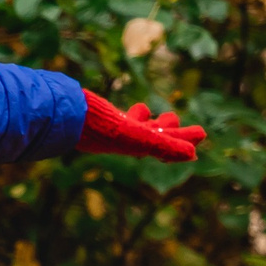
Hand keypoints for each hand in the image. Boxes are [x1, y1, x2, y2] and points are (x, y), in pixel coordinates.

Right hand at [77, 91, 205, 161]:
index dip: (184, 140)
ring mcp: (113, 128)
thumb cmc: (99, 128)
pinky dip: (132, 116)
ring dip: (152, 123)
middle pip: (155, 136)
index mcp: (136, 146)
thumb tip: (193, 155)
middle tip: (186, 124)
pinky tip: (131, 110)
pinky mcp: (102, 118)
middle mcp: (126, 139)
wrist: (63, 116)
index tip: (202, 133)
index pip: (166, 143)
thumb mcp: (135, 137)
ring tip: (158, 115)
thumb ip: (163, 146)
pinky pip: (122, 119)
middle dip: (171, 131)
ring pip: (138, 127)